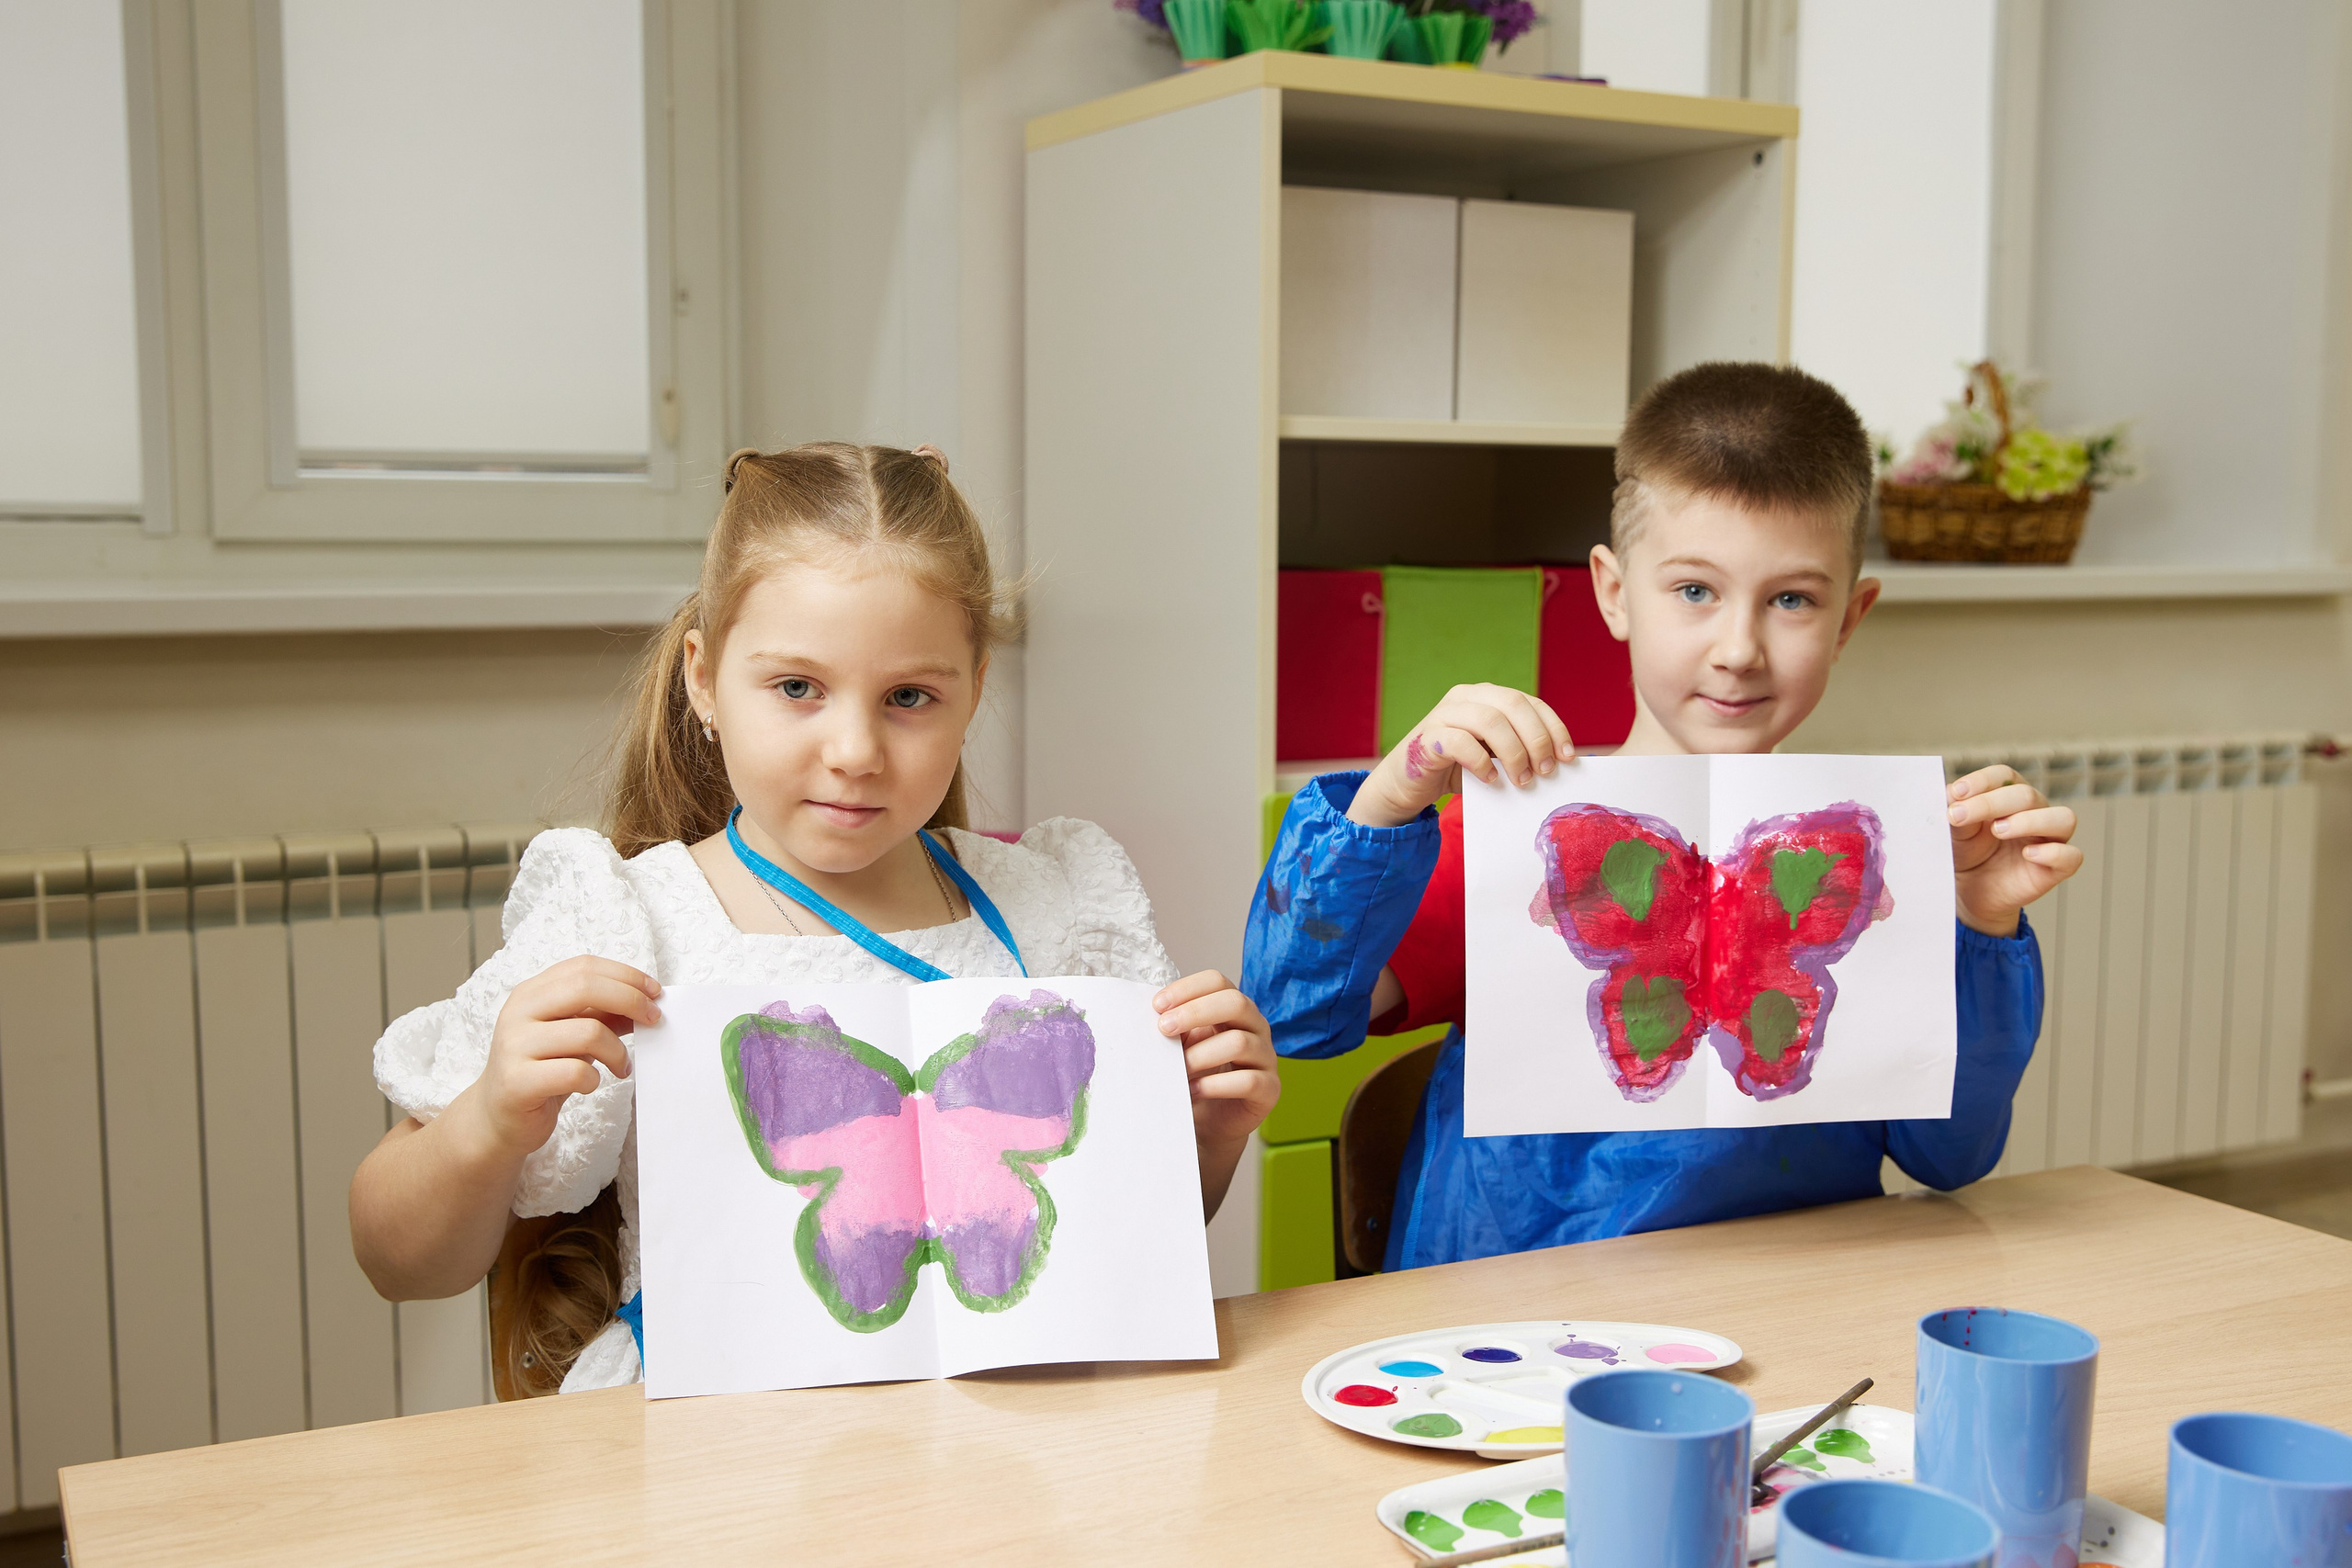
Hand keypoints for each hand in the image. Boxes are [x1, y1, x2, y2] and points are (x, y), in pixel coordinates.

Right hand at [462, 956, 659, 1158]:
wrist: (497, 1118)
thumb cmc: (541, 1071)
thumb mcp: (572, 1035)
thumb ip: (602, 1015)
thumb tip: (646, 1001)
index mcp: (531, 993)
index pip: (583, 967)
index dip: (625, 975)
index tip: (655, 992)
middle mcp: (518, 1013)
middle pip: (586, 987)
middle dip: (630, 1001)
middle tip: (653, 1019)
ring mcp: (514, 1046)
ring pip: (588, 1032)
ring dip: (617, 1051)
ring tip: (621, 1067)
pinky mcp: (517, 1082)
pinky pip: (575, 1072)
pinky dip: (594, 1079)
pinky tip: (590, 1084)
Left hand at [1153, 969, 1280, 1150]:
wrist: (1212, 1122)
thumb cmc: (1196, 1076)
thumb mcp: (1183, 1047)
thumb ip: (1176, 1028)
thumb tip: (1154, 1016)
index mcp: (1234, 1009)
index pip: (1217, 981)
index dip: (1187, 989)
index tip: (1157, 1007)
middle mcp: (1255, 1027)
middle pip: (1235, 1002)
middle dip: (1195, 1012)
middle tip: (1164, 1029)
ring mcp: (1266, 1057)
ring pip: (1239, 1042)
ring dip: (1200, 1055)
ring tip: (1178, 1071)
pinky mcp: (1269, 1089)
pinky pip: (1248, 1081)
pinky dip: (1215, 1085)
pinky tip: (1194, 1091)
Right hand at [1348, 683, 1575, 828]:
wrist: (1406, 785)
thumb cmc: (1455, 770)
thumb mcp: (1493, 756)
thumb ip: (1518, 750)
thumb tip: (1559, 763)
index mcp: (1486, 697)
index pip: (1529, 702)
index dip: (1553, 727)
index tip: (1568, 756)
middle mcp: (1466, 697)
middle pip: (1513, 704)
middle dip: (1536, 738)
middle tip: (1545, 771)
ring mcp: (1443, 714)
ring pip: (1489, 720)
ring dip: (1513, 752)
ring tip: (1520, 780)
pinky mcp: (1426, 738)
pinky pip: (1460, 742)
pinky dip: (1480, 763)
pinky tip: (1490, 780)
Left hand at [1947, 765, 2081, 936]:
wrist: (1969, 892)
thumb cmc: (1966, 853)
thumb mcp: (1954, 831)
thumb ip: (1955, 811)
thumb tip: (1950, 794)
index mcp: (2008, 795)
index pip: (2005, 776)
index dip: (1983, 780)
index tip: (1956, 792)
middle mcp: (2035, 812)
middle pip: (2028, 795)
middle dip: (1992, 803)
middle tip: (1961, 816)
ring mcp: (2049, 839)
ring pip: (2063, 818)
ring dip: (2030, 821)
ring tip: (1998, 831)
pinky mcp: (2056, 868)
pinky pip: (2071, 856)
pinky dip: (2052, 852)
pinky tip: (2028, 854)